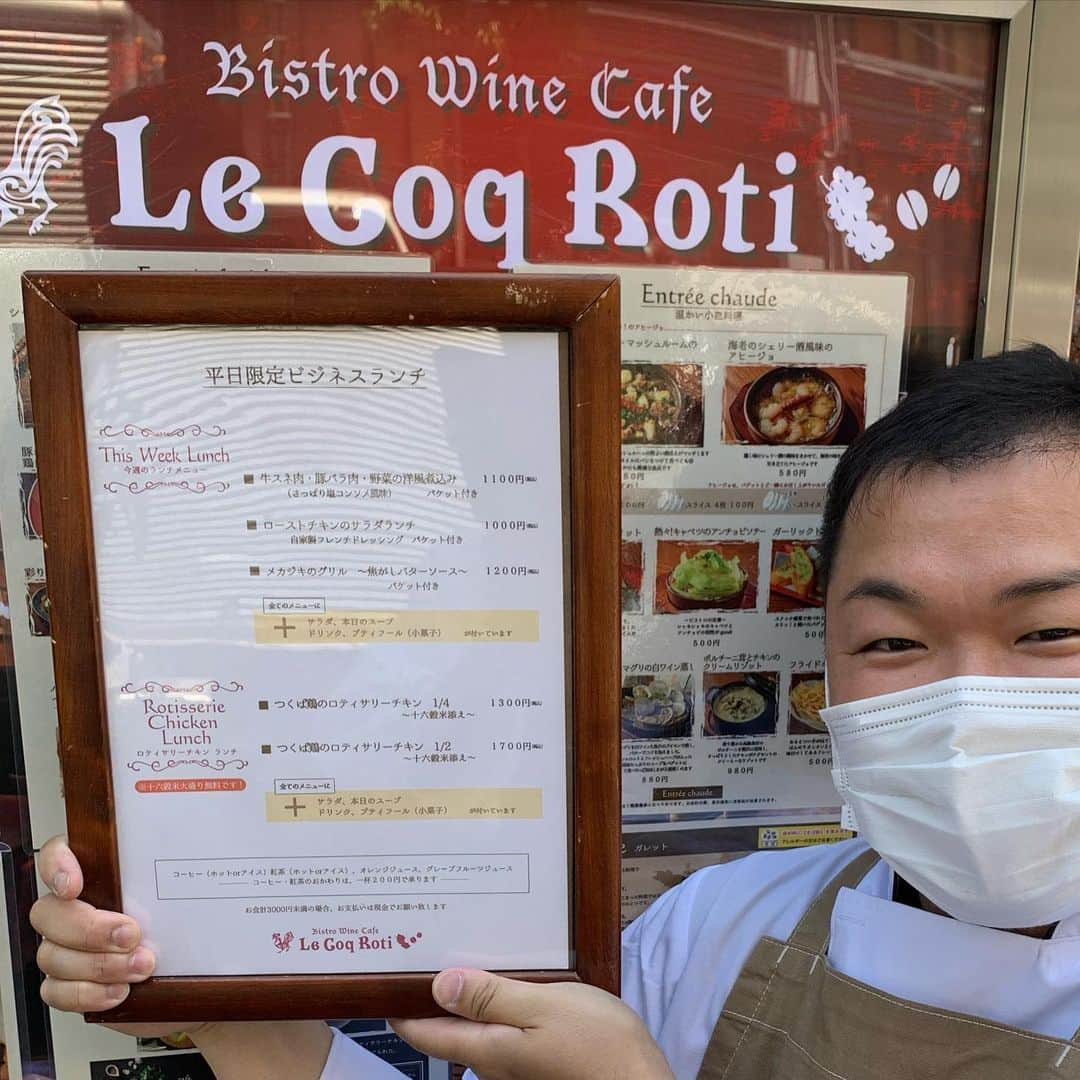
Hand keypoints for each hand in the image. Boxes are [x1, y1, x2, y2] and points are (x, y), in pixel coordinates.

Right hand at [30, 836, 203, 1038]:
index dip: (57, 867)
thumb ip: (165, 867)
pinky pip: (57, 991)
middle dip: (90, 929)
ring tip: (140, 966)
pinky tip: (118, 990)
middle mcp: (71, 907)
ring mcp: (64, 946)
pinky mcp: (67, 983)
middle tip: (131, 935)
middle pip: (49, 913)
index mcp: (94, 872)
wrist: (186, 966)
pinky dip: (89, 993)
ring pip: (52, 955)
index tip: (74, 885)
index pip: (56, 854)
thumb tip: (182, 850)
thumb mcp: (177, 885)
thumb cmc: (178, 917)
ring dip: (99, 965)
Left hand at [391, 970, 673, 1079]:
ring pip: (481, 1029)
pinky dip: (499, 1006)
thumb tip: (438, 986)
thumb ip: (491, 997)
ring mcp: (518, 1068)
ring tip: (470, 953)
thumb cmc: (598, 1044)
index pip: (427, 1036)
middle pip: (451, 1032)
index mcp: (488, 1051)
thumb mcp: (543, 1007)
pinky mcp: (541, 1063)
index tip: (380, 982)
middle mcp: (495, 1066)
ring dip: (472, 999)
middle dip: (438, 995)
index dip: (400, 1011)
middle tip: (429, 948)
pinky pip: (506, 1032)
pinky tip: (511, 980)